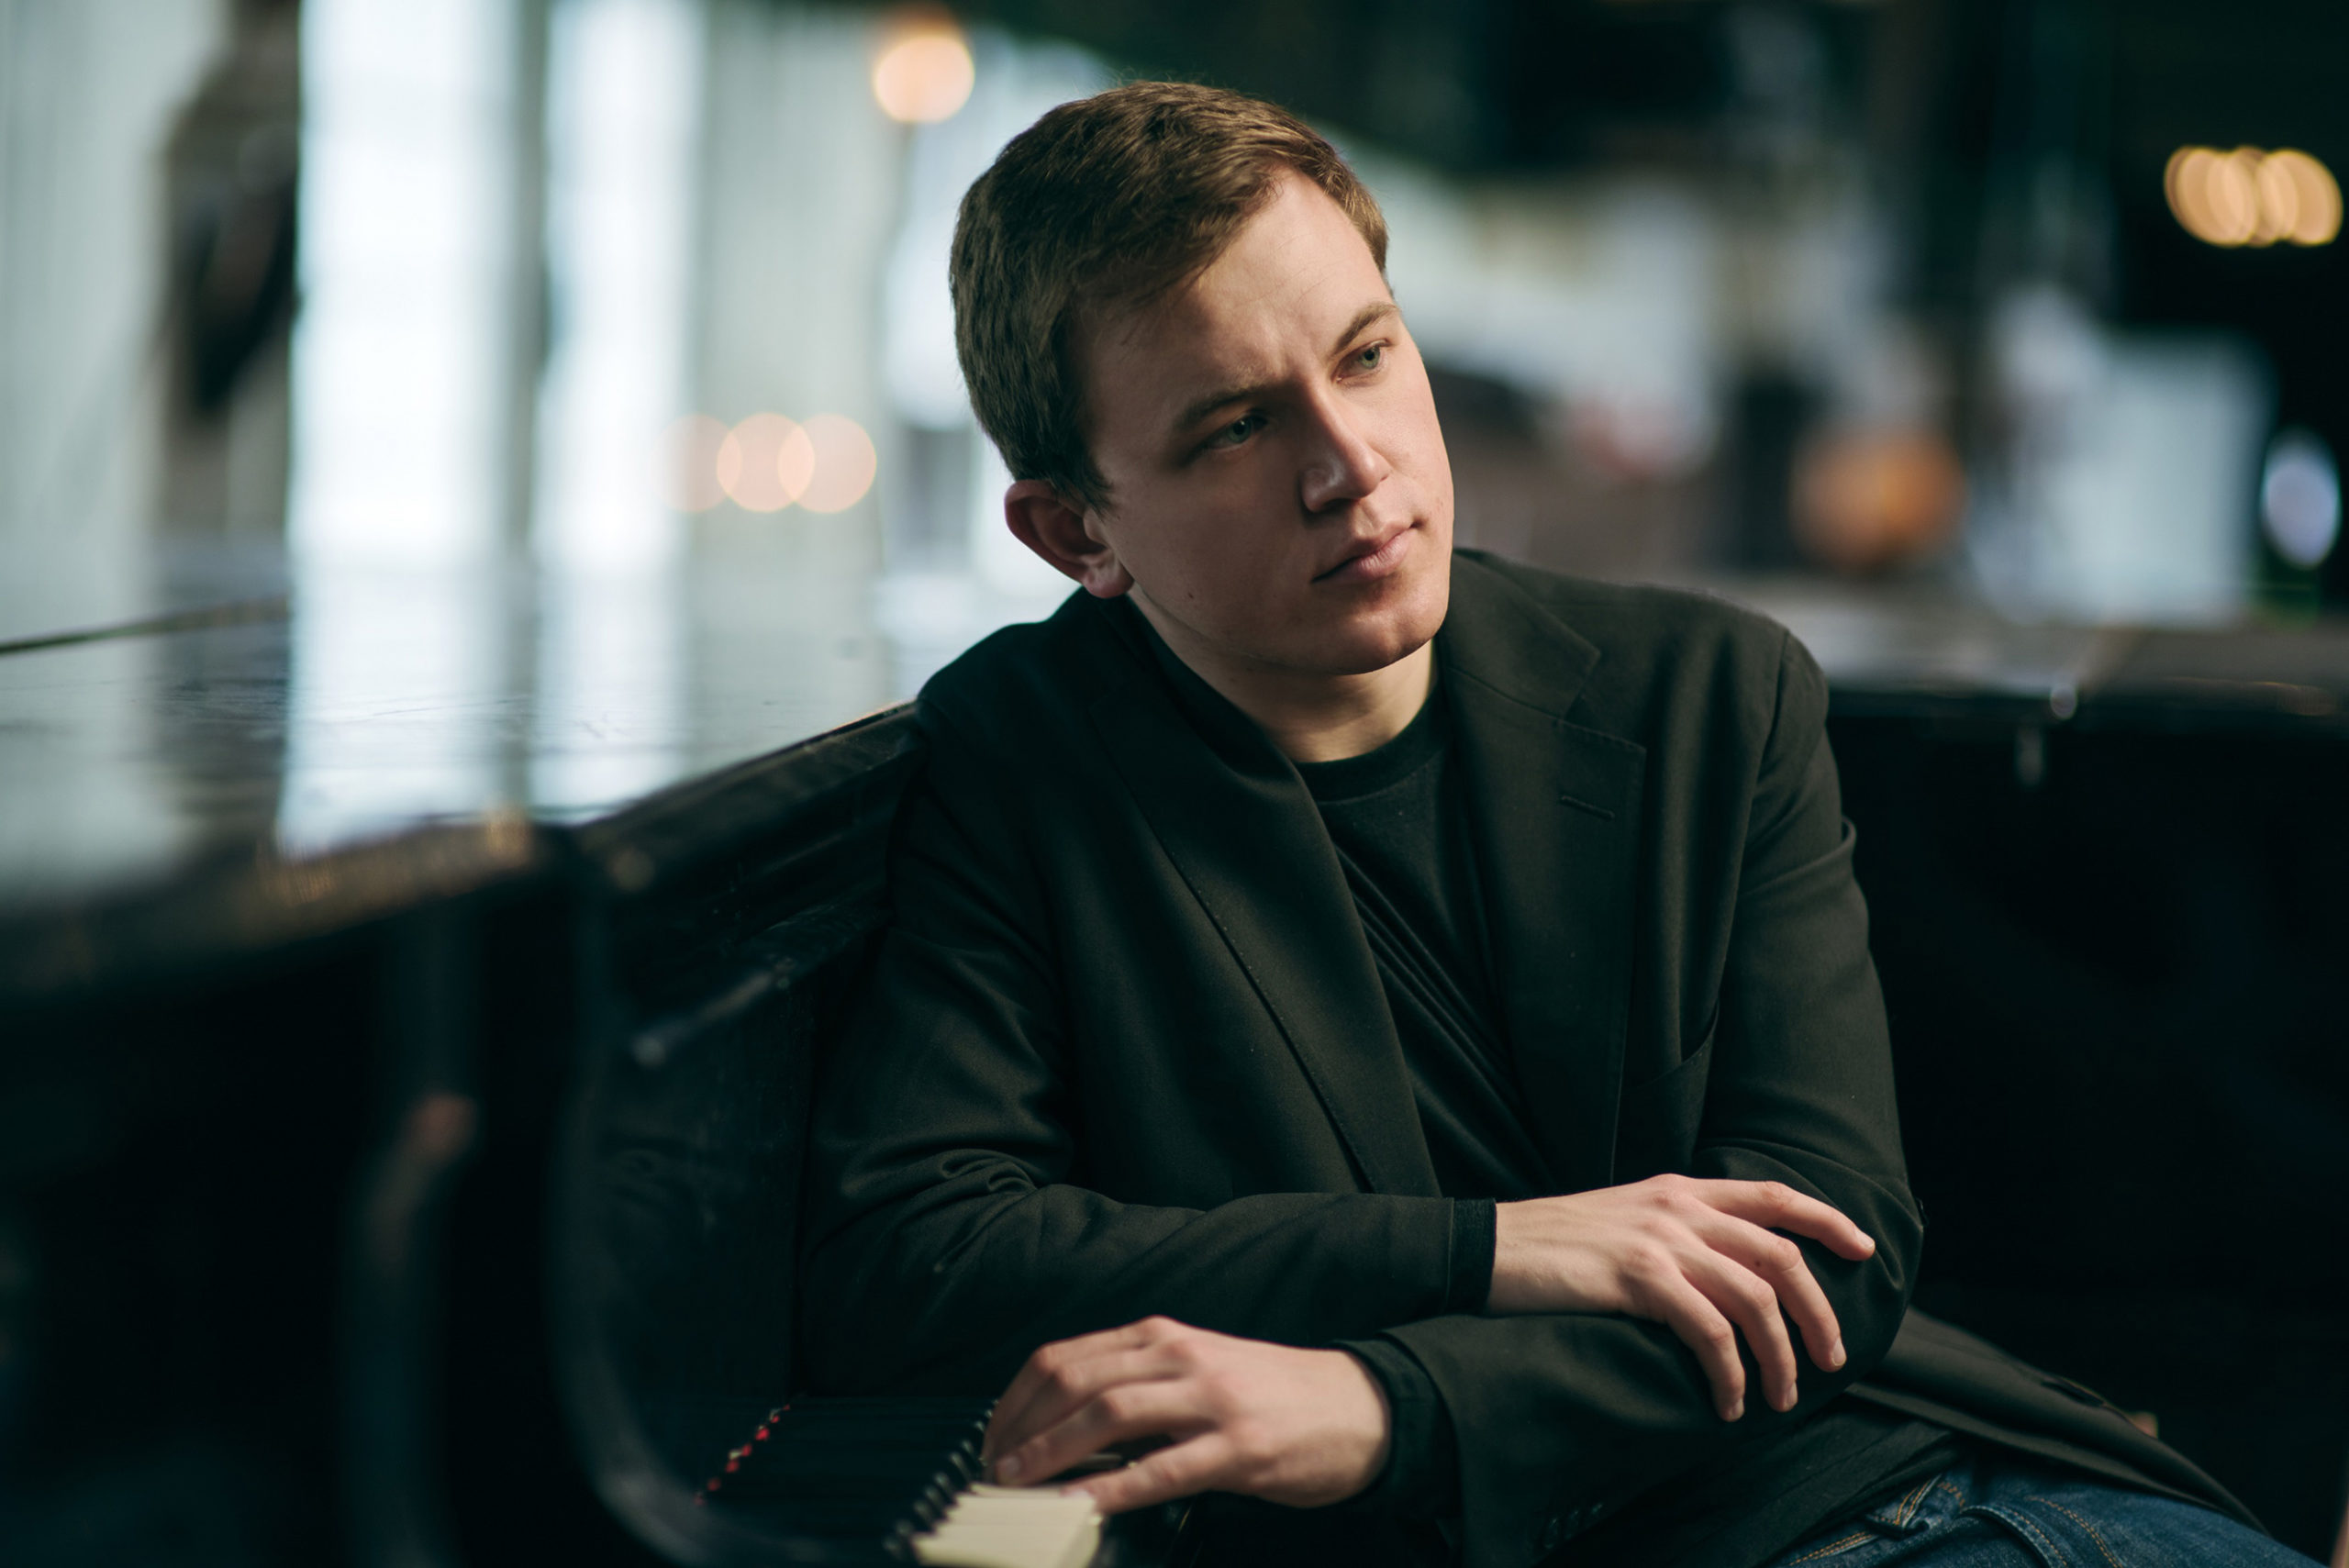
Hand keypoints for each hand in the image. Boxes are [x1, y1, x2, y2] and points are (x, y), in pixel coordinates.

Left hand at [980, 1317, 1390, 1512]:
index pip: (1065, 1357)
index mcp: (1162, 1337)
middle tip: (995, 1469)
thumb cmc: (1269, 1393)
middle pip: (1075, 1381)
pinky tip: (1080, 1504)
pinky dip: (1111, 1487)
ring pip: (1109, 1415)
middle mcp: (1180, 1357)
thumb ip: (1137, 1382)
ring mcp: (1211, 1401)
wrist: (1358, 1406)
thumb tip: (1063, 1422)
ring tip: (1020, 1484)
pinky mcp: (1240, 1449)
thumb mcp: (1197, 1367)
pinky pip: (1161, 1468)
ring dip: (1052, 1452)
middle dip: (1021, 1428)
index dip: (1016, 1400)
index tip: (994, 1439)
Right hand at [1490, 1174, 1875, 1420]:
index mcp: (1678, 1190)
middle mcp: (1678, 1208)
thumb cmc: (1552, 1245)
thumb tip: (1726, 1275)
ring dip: (1779, 1356)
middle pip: (1779, 1254)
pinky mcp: (1636, 1277)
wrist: (1488, 1247)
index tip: (1862, 1249)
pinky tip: (1727, 1401)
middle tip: (1831, 1358)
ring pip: (1753, 1298)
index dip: (1826, 1220)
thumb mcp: (1623, 1218)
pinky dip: (1729, 1373)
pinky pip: (1708, 1331)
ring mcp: (1658, 1240)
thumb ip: (1673, 1232)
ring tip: (1780, 1397)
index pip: (1772, 1195)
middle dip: (1817, 1312)